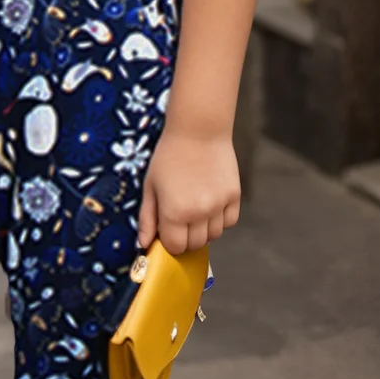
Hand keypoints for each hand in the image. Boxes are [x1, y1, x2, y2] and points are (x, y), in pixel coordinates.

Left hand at [137, 127, 240, 253]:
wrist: (198, 130)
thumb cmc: (169, 157)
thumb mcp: (150, 186)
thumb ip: (147, 218)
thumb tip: (145, 243)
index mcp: (174, 212)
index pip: (176, 247)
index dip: (170, 242)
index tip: (168, 230)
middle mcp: (198, 213)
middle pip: (196, 244)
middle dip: (186, 237)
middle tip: (180, 219)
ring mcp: (219, 205)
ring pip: (214, 235)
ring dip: (204, 229)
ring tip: (195, 208)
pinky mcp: (234, 196)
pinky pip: (229, 222)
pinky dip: (220, 219)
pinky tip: (211, 204)